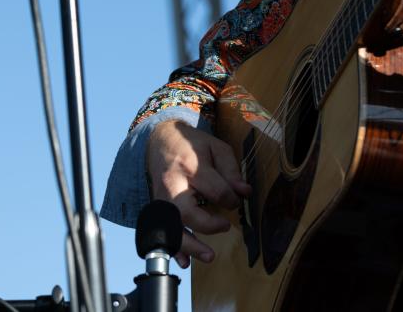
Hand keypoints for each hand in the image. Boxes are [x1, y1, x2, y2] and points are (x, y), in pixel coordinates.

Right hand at [146, 119, 250, 266]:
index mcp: (191, 167)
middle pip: (188, 212)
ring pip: (172, 227)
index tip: (236, 199)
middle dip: (209, 225)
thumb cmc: (192, 144)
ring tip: (209, 256)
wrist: (160, 140)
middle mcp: (173, 185)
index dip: (231, 198)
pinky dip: (173, 249)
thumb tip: (244, 192)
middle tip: (226, 226)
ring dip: (190, 246)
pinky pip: (163, 232)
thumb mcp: (216, 148)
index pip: (215, 190)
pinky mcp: (158, 208)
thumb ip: (231, 170)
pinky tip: (185, 261)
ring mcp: (162, 199)